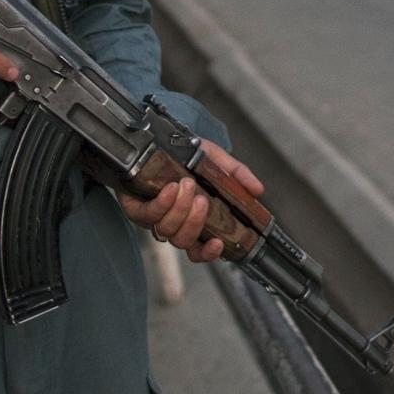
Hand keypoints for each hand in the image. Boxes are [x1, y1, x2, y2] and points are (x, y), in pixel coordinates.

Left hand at [117, 140, 263, 264]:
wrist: (160, 140)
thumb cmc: (189, 155)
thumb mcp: (218, 163)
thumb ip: (238, 176)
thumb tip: (258, 189)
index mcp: (194, 222)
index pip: (199, 251)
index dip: (208, 253)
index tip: (217, 244)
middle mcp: (173, 224)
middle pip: (183, 241)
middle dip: (194, 222)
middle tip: (202, 199)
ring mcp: (153, 219)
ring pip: (166, 230)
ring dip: (179, 209)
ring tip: (187, 185)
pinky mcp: (136, 208)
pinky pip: (147, 215)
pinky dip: (161, 204)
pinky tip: (170, 189)